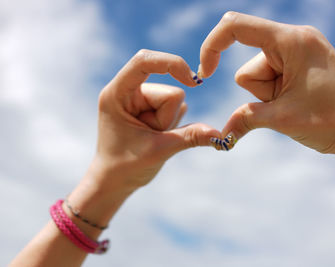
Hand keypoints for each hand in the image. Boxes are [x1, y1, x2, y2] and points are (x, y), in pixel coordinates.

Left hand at [94, 49, 218, 189]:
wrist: (115, 181)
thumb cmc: (125, 167)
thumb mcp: (158, 151)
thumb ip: (189, 138)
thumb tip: (219, 134)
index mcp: (117, 94)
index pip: (144, 61)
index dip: (171, 64)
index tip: (193, 80)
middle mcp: (128, 90)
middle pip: (170, 91)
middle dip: (168, 118)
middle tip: (150, 137)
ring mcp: (141, 97)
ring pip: (175, 100)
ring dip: (169, 123)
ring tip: (150, 137)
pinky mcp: (152, 105)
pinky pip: (175, 106)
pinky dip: (172, 123)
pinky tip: (155, 135)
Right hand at [199, 11, 334, 185]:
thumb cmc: (334, 119)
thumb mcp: (282, 118)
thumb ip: (245, 119)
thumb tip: (222, 133)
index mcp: (290, 40)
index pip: (235, 26)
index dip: (212, 46)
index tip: (206, 73)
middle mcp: (293, 40)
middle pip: (248, 67)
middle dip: (259, 92)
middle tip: (287, 105)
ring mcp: (297, 53)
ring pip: (258, 78)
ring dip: (268, 98)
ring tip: (296, 107)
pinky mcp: (300, 67)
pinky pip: (271, 81)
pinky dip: (275, 97)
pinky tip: (298, 106)